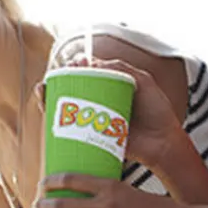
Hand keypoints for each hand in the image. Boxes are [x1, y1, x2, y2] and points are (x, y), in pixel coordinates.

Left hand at [32, 173, 179, 207]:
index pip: (72, 179)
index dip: (53, 181)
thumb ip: (105, 189)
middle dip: (46, 206)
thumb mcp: (127, 189)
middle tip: (38, 205)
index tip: (43, 183)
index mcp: (111, 187)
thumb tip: (82, 186)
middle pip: (64, 206)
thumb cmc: (153, 207)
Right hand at [48, 57, 183, 168]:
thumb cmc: (157, 112)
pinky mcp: (90, 137)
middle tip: (51, 81)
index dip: (72, 68)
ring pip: (64, 107)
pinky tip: (47, 110)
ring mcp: (93, 120)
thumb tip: (91, 63)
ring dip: (48, 97)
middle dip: (54, 83)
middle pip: (69, 89)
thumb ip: (121, 69)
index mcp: (110, 87)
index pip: (85, 74)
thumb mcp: (143, 82)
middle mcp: (98, 103)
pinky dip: (53, 120)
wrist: (164, 144)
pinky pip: (67, 129)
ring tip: (44, 93)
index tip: (68, 66)